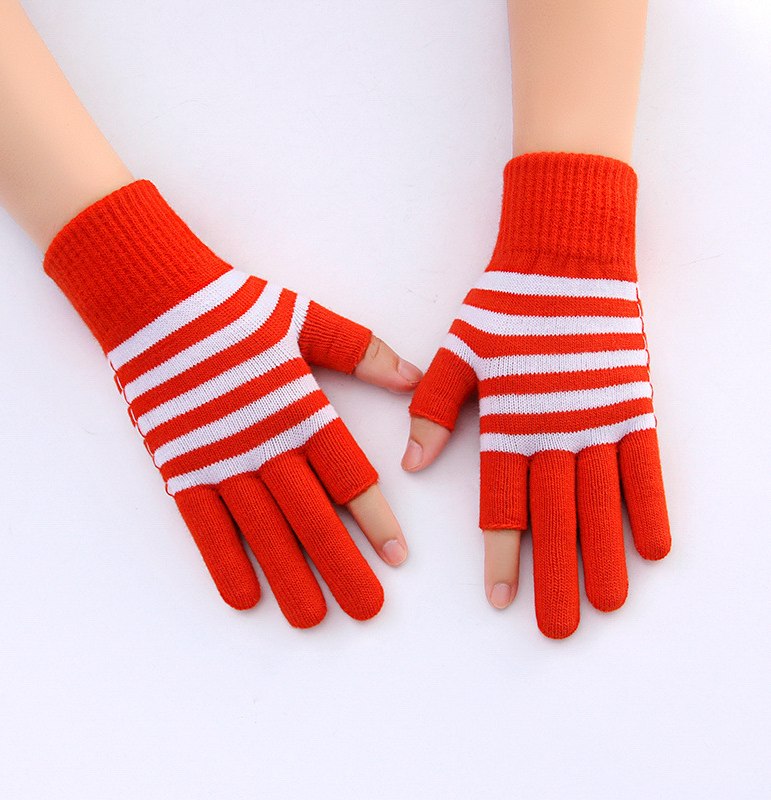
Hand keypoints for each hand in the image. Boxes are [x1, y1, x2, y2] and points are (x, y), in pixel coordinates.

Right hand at [45, 180, 419, 627]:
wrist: (155, 302)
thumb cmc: (234, 309)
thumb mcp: (306, 318)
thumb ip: (361, 351)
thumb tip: (412, 376)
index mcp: (301, 408)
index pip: (349, 476)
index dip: (375, 519)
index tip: (397, 558)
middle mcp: (265, 442)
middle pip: (312, 516)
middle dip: (342, 565)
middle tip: (368, 609)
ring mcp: (220, 459)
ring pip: (262, 530)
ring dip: (289, 576)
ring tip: (313, 619)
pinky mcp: (180, 466)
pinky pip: (204, 524)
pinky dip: (223, 561)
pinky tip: (244, 597)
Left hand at [405, 152, 670, 638]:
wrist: (566, 256)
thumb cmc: (507, 304)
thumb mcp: (458, 350)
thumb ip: (434, 408)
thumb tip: (411, 463)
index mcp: (507, 421)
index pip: (502, 503)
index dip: (502, 554)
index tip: (501, 599)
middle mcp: (553, 430)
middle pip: (554, 517)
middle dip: (553, 575)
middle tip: (555, 627)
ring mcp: (598, 419)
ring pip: (601, 503)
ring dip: (604, 556)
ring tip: (607, 605)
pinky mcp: (633, 403)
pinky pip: (645, 465)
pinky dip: (650, 506)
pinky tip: (655, 550)